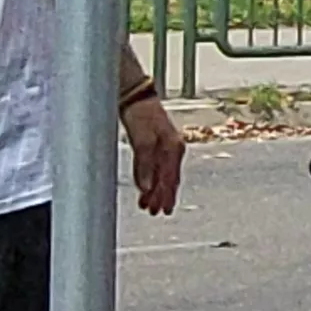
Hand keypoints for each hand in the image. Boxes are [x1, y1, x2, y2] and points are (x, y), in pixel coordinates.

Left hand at [122, 95, 183, 214]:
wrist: (136, 97)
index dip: (164, 195)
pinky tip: (146, 188)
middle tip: (154, 213)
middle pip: (169, 179)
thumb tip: (147, 187)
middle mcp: (174, 149)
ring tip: (148, 206)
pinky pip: (157, 167)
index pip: (170, 178)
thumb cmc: (141, 115)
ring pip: (164, 175)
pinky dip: (152, 179)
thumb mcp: (143, 140)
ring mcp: (166, 147)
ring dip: (157, 191)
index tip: (159, 210)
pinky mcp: (156, 145)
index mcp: (174, 148)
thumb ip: (145, 165)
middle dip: (162, 197)